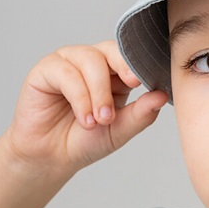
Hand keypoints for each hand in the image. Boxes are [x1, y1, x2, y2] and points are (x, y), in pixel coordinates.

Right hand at [5, 40, 168, 176]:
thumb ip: (140, 114)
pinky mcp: (46, 69)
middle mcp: (90, 63)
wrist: (52, 157)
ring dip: (99, 92)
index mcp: (113, 73)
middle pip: (111, 50)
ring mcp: (68, 63)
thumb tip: (162, 96)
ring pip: (91, 60)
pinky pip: (66, 72)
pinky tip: (84, 119)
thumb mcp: (119, 130)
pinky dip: (80, 97)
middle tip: (132, 86)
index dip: (139, 64)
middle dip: (124, 68)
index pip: (129, 57)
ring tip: (100, 120)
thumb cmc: (84, 140)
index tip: (146, 80)